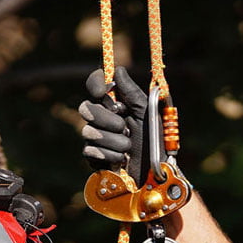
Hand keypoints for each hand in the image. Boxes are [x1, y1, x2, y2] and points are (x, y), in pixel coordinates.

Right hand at [79, 67, 149, 182]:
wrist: (155, 172)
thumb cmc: (156, 141)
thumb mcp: (147, 113)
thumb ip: (132, 92)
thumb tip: (118, 70)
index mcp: (116, 103)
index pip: (95, 85)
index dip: (95, 84)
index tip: (103, 91)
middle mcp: (103, 118)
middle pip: (86, 108)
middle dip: (106, 119)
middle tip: (124, 127)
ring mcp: (96, 138)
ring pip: (88, 131)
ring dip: (112, 140)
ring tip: (128, 147)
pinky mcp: (94, 157)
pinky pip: (89, 151)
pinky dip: (108, 155)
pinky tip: (121, 160)